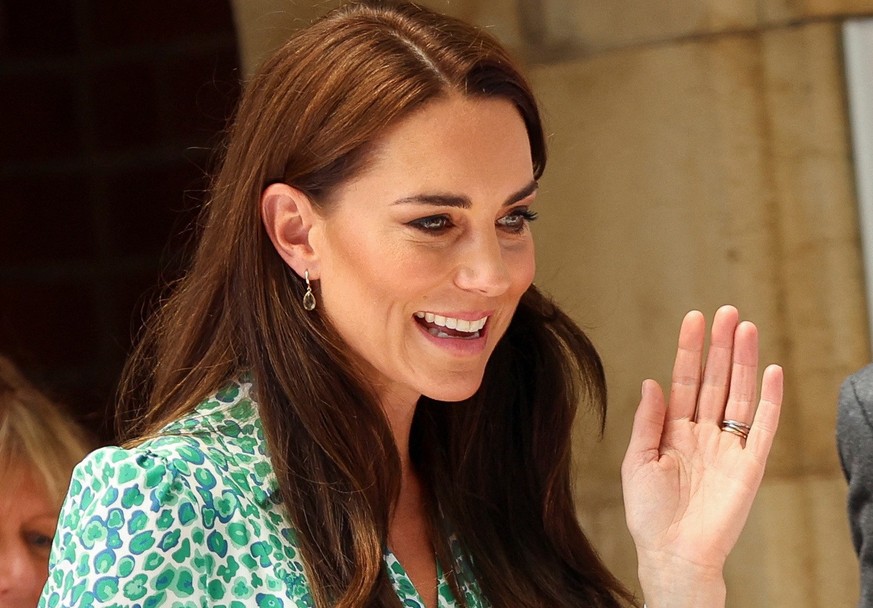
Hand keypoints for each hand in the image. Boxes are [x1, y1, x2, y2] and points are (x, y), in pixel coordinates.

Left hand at [621, 305, 782, 606]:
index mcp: (675, 430)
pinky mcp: (750, 466)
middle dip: (721, 346)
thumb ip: (648, 421)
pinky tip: (771, 371)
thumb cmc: (649, 513)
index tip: (695, 318)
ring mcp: (728, 447)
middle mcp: (704, 433)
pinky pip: (763, 428)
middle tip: (727, 311)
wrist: (673, 554)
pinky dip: (769, 400)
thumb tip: (652, 381)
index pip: (686, 380)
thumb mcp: (637, 461)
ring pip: (740, 395)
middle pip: (716, 380)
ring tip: (747, 328)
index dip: (690, 350)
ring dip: (744, 362)